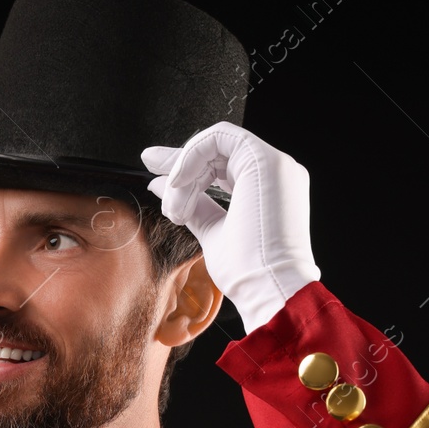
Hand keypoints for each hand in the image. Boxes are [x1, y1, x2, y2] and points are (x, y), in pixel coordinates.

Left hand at [142, 122, 320, 333]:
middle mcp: (276, 172)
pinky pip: (218, 139)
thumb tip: (160, 186)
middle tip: (153, 177)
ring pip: (215, 143)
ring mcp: (274, 164)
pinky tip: (180, 186)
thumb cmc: (247, 271)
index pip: (221, 163)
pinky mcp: (265, 161)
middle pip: (216, 149)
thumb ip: (193, 206)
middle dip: (178, 163)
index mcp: (267, 187)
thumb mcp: (212, 231)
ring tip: (176, 208)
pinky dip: (191, 159)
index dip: (187, 164)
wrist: (268, 287)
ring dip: (185, 172)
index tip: (155, 171)